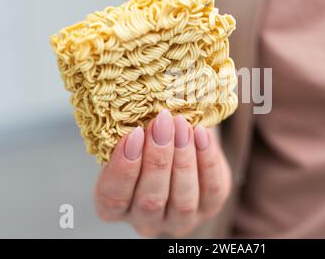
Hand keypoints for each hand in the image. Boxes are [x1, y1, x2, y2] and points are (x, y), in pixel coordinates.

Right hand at [94, 109, 231, 236]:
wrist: (180, 145)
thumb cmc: (146, 141)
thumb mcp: (132, 140)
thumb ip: (130, 132)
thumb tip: (139, 102)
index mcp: (115, 207)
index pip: (113, 197)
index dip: (123, 167)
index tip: (133, 133)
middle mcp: (146, 221)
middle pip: (150, 200)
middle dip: (157, 159)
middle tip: (162, 123)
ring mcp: (179, 220)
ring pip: (183, 199)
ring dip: (183, 159)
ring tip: (182, 125)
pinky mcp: (210, 208)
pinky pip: (212, 189)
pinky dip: (207, 160)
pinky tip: (201, 133)